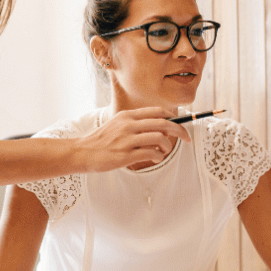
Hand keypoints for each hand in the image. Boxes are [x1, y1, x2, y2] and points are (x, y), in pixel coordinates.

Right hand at [77, 107, 191, 171]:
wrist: (83, 152)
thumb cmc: (102, 140)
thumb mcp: (118, 124)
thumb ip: (137, 124)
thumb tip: (161, 127)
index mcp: (128, 116)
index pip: (158, 112)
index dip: (174, 118)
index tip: (181, 125)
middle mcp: (129, 125)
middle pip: (163, 123)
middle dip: (180, 131)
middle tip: (187, 139)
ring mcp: (127, 140)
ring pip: (159, 138)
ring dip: (168, 146)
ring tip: (165, 151)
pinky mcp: (125, 155)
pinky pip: (150, 153)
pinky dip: (158, 156)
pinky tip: (155, 158)